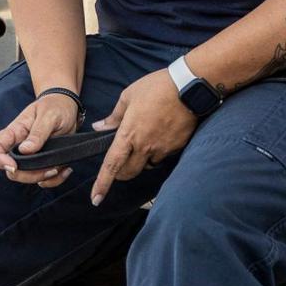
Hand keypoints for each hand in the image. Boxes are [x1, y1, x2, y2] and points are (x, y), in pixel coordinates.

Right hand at [0, 91, 81, 187]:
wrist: (68, 109)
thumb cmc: (55, 107)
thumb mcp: (49, 116)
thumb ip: (38, 133)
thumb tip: (25, 150)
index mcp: (15, 132)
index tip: (14, 166)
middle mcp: (19, 147)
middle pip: (11, 170)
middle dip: (28, 175)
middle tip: (50, 168)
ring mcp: (30, 157)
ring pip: (26, 177)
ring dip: (43, 178)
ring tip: (59, 167)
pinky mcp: (42, 163)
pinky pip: (42, 180)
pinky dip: (54, 180)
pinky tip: (65, 170)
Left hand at [90, 69, 196, 204]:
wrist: (189, 86)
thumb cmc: (157, 87)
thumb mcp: (129, 96)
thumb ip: (114, 116)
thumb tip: (100, 127)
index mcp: (128, 134)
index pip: (112, 165)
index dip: (102, 184)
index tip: (95, 199)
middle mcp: (145, 146)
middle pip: (129, 172)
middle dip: (122, 173)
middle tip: (121, 162)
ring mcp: (162, 149)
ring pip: (147, 165)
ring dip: (142, 160)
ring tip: (146, 137)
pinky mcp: (176, 147)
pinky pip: (163, 156)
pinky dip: (159, 151)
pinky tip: (162, 133)